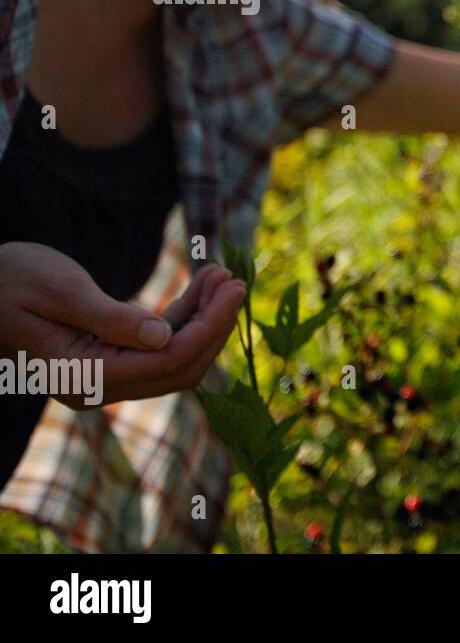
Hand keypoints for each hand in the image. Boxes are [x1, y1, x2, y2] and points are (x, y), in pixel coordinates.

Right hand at [0, 242, 244, 408]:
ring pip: (176, 357)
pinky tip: (202, 284)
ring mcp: (104, 378)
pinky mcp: (110, 360)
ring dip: (203, 318)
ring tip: (220, 274)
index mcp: (83, 376)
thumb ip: (113, 318)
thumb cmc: (11, 279)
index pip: (169, 361)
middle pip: (181, 367)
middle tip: (233, 279)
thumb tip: (165, 337)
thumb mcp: (61, 291)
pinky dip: (184, 317)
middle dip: (214, 324)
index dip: (210, 326)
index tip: (234, 288)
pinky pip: (160, 346)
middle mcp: (97, 388)